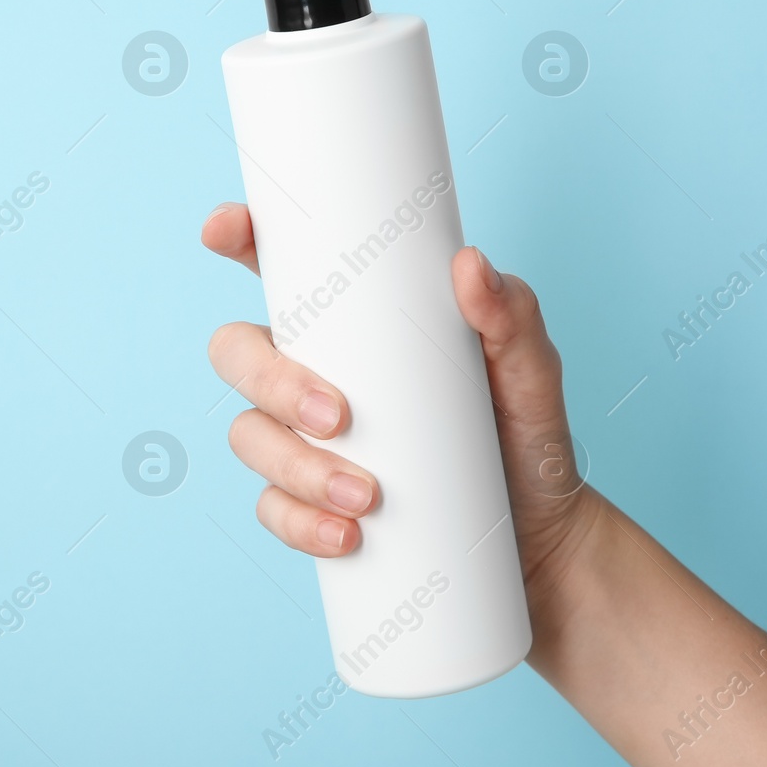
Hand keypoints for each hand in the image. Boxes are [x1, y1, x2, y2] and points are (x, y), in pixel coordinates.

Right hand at [202, 201, 599, 624]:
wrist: (539, 534)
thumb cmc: (524, 433)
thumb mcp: (530, 370)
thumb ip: (512, 315)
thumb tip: (470, 265)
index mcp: (352, 322)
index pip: (278, 269)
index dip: (238, 239)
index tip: (227, 230)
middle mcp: (312, 371)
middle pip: (239, 354)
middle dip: (269, 382)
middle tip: (335, 416)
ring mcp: (305, 439)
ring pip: (250, 437)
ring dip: (293, 465)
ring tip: (364, 496)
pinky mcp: (312, 503)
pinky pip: (273, 508)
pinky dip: (298, 522)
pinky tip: (342, 536)